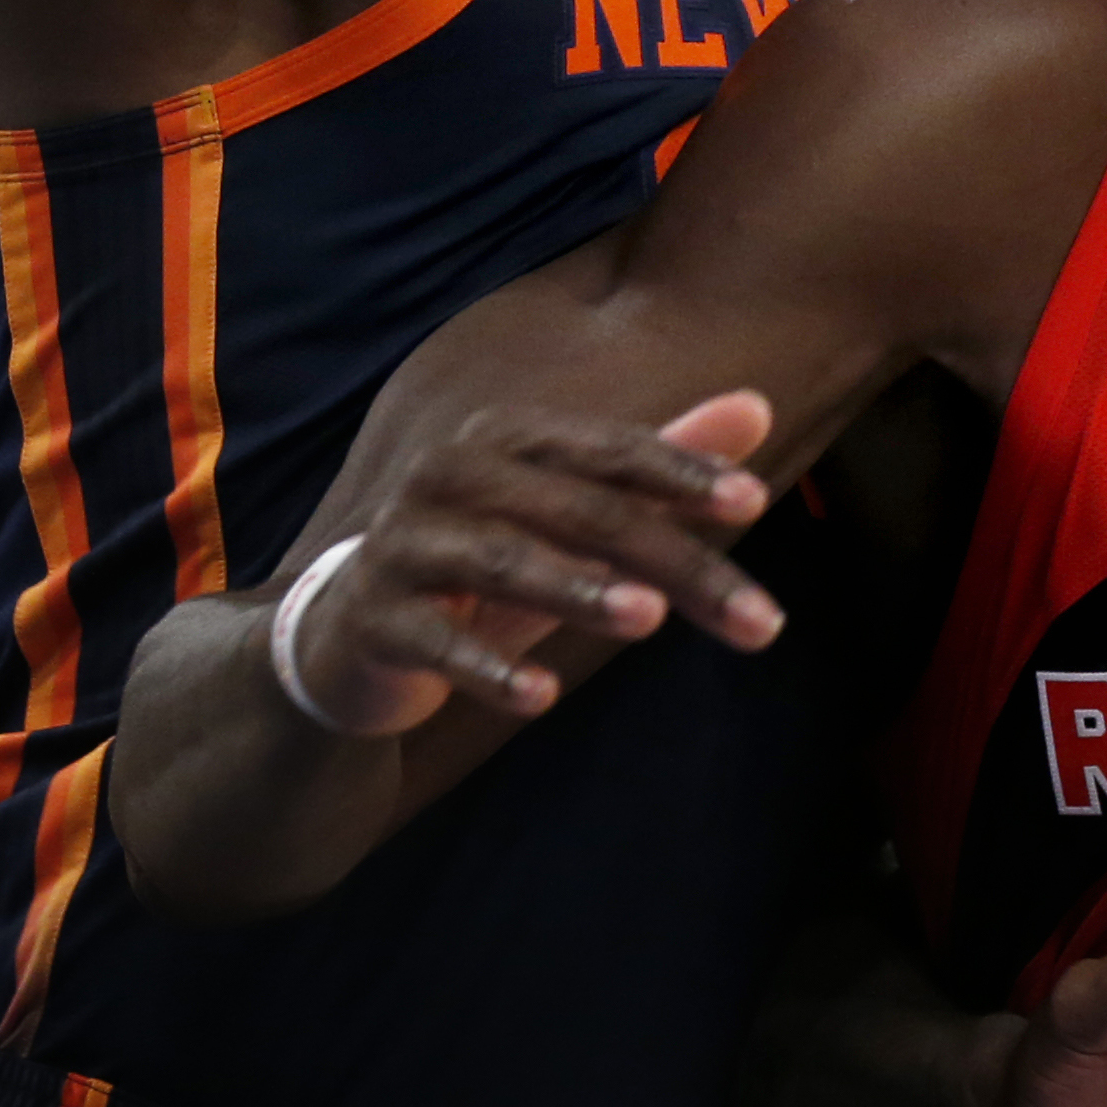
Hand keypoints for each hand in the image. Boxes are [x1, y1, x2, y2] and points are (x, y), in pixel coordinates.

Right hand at [281, 390, 779, 737]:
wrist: (347, 635)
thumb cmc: (484, 567)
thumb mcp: (572, 519)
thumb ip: (657, 467)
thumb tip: (759, 408)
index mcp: (509, 440)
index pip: (611, 451)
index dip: (682, 470)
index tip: (754, 502)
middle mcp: (453, 474)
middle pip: (584, 513)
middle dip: (675, 563)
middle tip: (758, 619)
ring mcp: (405, 543)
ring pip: (507, 562)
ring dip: (579, 590)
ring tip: (648, 619)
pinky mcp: (371, 617)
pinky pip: (436, 642)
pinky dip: (487, 669)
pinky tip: (539, 697)